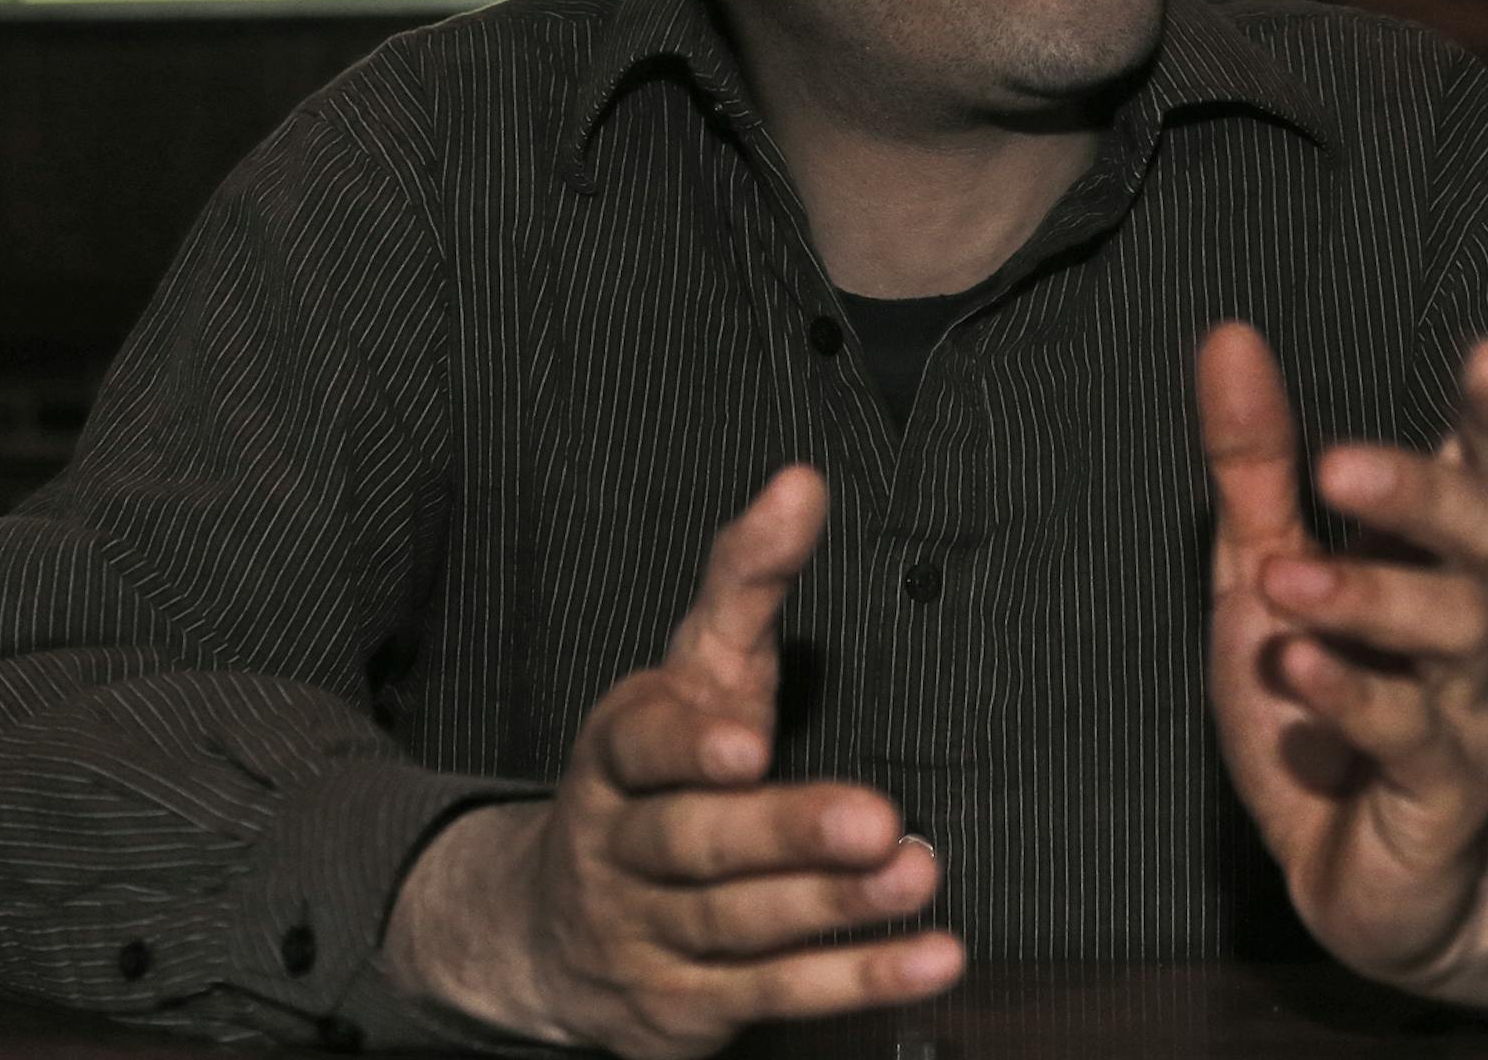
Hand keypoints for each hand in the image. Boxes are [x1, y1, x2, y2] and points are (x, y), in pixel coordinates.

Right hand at [386, 467, 963, 1057]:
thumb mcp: (694, 666)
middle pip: (698, 844)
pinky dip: (857, 982)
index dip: (691, 748)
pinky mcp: (688, 1009)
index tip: (749, 741)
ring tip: (915, 871)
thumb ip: (747, 577)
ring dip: (834, 906)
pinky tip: (931, 955)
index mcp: (616, 754)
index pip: (641, 747)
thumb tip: (803, 480)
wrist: (556, 926)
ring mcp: (648, 936)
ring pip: (741, 927)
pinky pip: (776, 997)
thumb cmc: (659, 766)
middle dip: (787, 831)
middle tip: (876, 819)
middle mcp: (621, 847)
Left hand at [1196, 323, 1487, 994]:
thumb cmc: (1316, 696)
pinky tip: (1298, 668)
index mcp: (1431, 562)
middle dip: (1421, 494)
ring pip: (1456, 632)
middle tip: (1341, 464)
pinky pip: (1416, 737)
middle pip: (1482, 540)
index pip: (1481, 477)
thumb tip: (1230, 334)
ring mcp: (1462, 709)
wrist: (1355, 874)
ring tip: (1283, 580)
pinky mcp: (1442, 794)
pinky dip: (1356, 697)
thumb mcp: (1264, 564)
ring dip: (1367, 596)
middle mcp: (1466, 624)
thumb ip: (1254, 461)